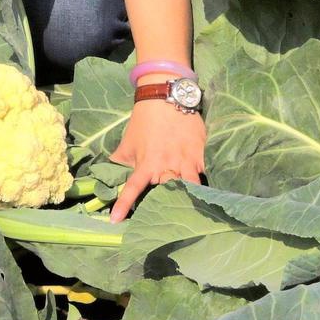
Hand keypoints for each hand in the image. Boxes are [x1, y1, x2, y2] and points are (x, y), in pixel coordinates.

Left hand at [108, 99, 207, 221]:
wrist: (166, 98)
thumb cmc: (145, 122)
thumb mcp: (128, 143)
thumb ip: (119, 162)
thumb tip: (106, 176)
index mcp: (146, 163)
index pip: (132, 188)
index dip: (123, 204)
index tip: (115, 221)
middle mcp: (166, 165)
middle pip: (168, 193)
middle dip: (167, 206)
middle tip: (167, 220)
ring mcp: (186, 161)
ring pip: (190, 187)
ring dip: (190, 199)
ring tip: (193, 214)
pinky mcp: (201, 155)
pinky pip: (206, 174)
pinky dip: (208, 185)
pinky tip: (213, 196)